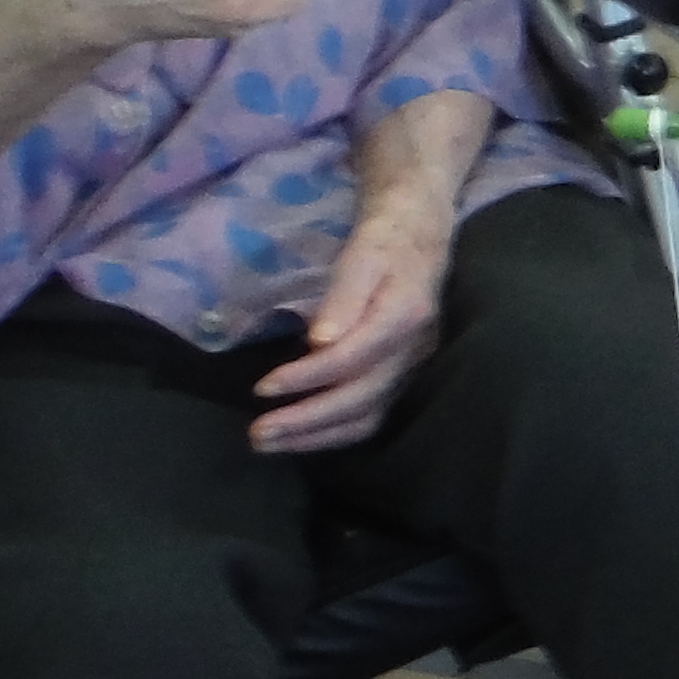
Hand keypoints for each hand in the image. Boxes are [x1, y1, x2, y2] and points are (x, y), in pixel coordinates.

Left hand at [250, 190, 454, 454]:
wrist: (421, 235)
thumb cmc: (383, 242)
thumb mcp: (362, 255)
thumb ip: (344, 297)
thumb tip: (319, 342)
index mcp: (405, 316)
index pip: (353, 358)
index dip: (307, 378)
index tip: (263, 388)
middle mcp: (414, 350)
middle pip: (361, 398)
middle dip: (307, 420)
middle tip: (256, 434)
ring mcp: (412, 368)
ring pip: (368, 416)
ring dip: (316, 436)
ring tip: (269, 443)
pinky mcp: (404, 378)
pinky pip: (371, 416)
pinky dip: (333, 433)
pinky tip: (301, 437)